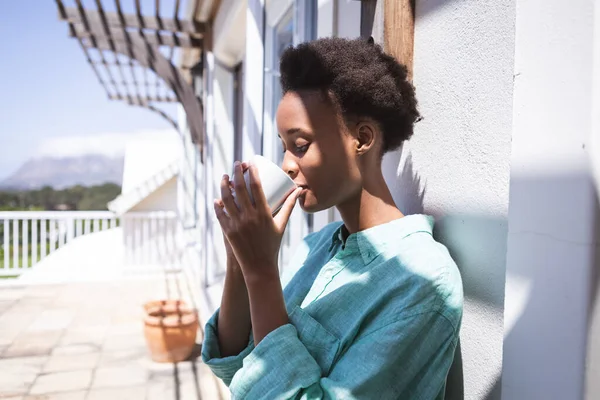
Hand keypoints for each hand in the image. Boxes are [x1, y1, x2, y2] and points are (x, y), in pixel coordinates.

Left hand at [214, 161, 301, 281]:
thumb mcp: (281, 225)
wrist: (259, 266)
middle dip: (237, 172)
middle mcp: (249, 217)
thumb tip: (298, 191)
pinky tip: (217, 197)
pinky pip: (220, 214)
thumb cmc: (272, 244)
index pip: (256, 186)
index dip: (252, 171)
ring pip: (227, 198)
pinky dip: (217, 204)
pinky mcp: (228, 231)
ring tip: (224, 176)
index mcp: (263, 213)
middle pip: (240, 188)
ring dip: (224, 184)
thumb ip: (289, 207)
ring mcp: (237, 224)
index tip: (251, 162)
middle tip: (237, 164)